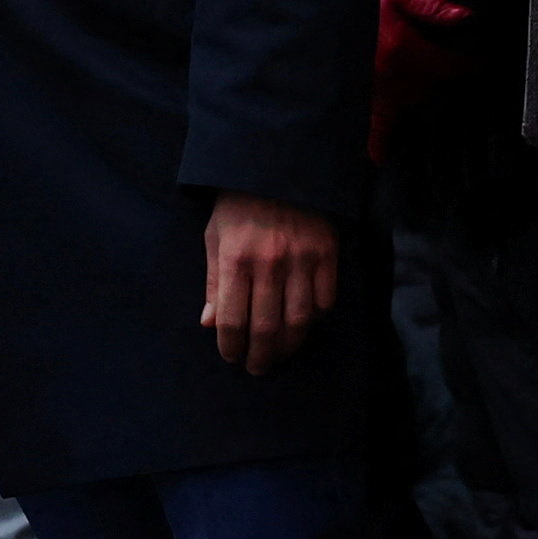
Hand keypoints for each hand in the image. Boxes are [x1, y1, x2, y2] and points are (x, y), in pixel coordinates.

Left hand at [201, 192, 335, 373]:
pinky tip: (304, 324)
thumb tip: (210, 324)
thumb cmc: (237, 207)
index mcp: (235, 259)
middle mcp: (269, 264)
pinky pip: (325, 300)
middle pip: (268, 327)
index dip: (231, 345)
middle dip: (261, 355)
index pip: (233, 318)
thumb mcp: (215, 238)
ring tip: (280, 355)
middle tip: (257, 368)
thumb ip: (214, 282)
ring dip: (289, 346)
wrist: (275, 170)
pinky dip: (316, 317)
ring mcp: (302, 261)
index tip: (231, 358)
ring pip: (300, 321)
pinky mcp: (328, 255)